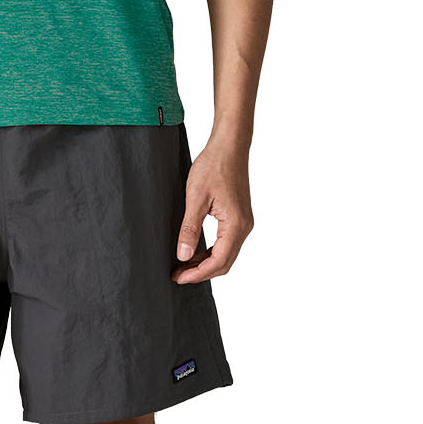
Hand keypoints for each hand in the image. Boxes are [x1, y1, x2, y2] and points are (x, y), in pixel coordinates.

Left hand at [171, 138, 253, 283]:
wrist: (229, 146)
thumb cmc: (213, 166)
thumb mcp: (195, 198)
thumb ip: (189, 229)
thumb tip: (183, 256)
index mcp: (236, 225)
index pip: (218, 261)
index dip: (198, 274)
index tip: (178, 277)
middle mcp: (245, 227)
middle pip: (225, 262)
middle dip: (201, 273)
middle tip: (178, 275)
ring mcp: (244, 222)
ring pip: (226, 254)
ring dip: (206, 263)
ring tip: (183, 265)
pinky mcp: (239, 217)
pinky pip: (227, 242)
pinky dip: (212, 251)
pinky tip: (195, 252)